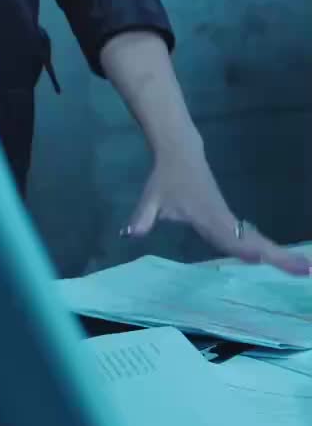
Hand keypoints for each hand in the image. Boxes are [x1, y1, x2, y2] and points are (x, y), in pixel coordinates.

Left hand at [123, 142, 310, 276]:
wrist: (182, 154)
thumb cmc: (166, 178)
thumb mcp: (151, 198)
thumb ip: (142, 216)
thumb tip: (130, 233)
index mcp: (207, 216)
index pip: (226, 236)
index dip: (242, 248)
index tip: (261, 259)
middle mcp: (223, 219)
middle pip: (254, 241)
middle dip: (279, 256)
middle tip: (305, 271)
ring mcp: (230, 219)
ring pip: (258, 240)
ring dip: (282, 255)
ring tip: (305, 270)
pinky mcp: (230, 219)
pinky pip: (253, 238)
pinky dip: (271, 250)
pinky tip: (282, 261)